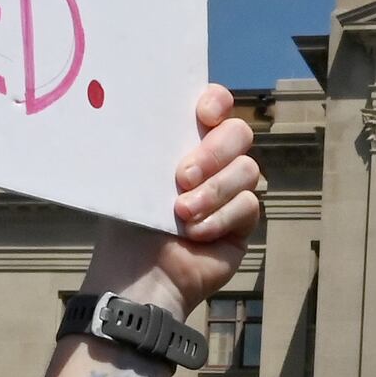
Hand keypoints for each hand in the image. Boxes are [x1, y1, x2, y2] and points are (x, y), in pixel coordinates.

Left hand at [81, 85, 263, 317]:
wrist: (140, 275)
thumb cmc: (128, 224)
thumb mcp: (135, 177)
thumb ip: (153, 144)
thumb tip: (151, 114)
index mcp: (182, 141)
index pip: (215, 104)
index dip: (216, 101)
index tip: (203, 114)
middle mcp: (212, 161)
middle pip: (239, 133)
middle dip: (214, 152)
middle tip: (182, 176)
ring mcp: (230, 190)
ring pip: (247, 170)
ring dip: (213, 192)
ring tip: (181, 213)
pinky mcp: (242, 221)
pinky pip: (248, 205)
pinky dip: (220, 218)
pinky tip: (196, 234)